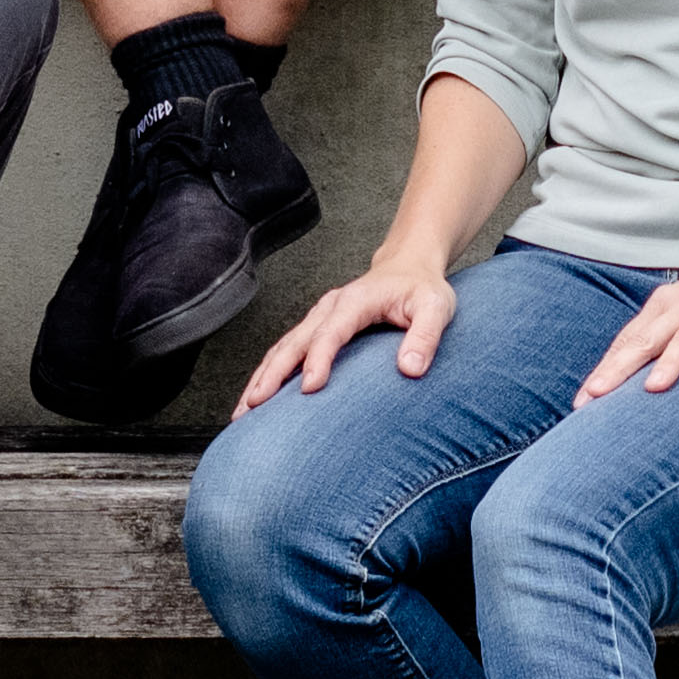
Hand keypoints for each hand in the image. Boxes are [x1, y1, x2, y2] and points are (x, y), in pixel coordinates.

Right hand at [251, 256, 460, 396]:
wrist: (408, 267)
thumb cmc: (422, 289)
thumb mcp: (436, 308)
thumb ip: (425, 337)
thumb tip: (410, 369)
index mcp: (355, 301)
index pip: (331, 332)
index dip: (318, 359)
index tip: (309, 388)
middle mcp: (330, 308)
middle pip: (293, 342)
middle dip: (271, 374)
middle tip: (254, 405)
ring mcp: (319, 318)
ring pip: (283, 348)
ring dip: (261, 378)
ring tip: (242, 411)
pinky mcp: (317, 329)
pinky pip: (287, 351)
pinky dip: (269, 373)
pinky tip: (258, 397)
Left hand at [580, 226, 678, 401]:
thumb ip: (663, 337)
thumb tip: (631, 377)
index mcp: (665, 307)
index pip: (628, 342)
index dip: (605, 371)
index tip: (581, 402)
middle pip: (647, 340)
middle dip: (620, 368)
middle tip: (596, 396)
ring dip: (670, 363)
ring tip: (652, 389)